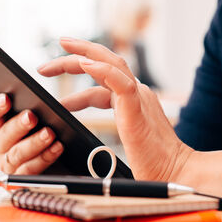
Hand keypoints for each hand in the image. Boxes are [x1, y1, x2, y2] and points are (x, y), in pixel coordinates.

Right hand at [0, 94, 63, 173]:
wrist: (63, 163)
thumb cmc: (48, 134)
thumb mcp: (45, 118)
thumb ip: (44, 108)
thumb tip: (54, 102)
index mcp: (1, 125)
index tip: (7, 98)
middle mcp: (1, 145)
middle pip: (4, 134)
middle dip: (18, 125)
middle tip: (32, 117)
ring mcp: (9, 164)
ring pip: (17, 154)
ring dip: (33, 143)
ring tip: (49, 133)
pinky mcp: (22, 179)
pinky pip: (30, 170)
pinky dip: (45, 158)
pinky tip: (57, 147)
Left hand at [38, 37, 193, 181]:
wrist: (176, 176)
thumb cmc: (153, 168)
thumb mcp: (122, 147)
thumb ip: (104, 140)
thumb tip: (78, 142)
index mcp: (133, 101)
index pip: (101, 80)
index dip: (77, 80)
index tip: (53, 84)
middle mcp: (136, 93)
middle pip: (104, 62)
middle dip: (75, 55)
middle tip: (46, 62)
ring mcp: (138, 97)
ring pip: (111, 62)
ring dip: (84, 53)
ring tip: (61, 46)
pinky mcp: (138, 107)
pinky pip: (120, 81)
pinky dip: (102, 69)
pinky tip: (84, 64)